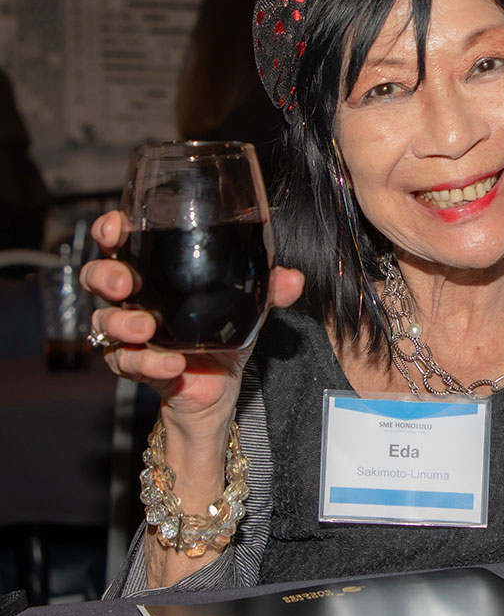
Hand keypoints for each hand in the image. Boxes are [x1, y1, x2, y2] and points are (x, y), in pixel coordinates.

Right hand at [81, 210, 303, 438]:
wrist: (219, 388)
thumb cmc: (222, 336)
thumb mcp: (247, 307)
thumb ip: (269, 289)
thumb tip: (293, 279)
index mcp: (154, 275)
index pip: (119, 244)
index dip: (110, 232)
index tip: (118, 227)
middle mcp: (134, 301)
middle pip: (97, 278)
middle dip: (105, 276)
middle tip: (124, 283)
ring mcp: (131, 335)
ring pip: (104, 323)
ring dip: (122, 323)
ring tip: (145, 328)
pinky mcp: (139, 367)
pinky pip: (130, 364)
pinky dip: (149, 363)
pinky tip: (171, 363)